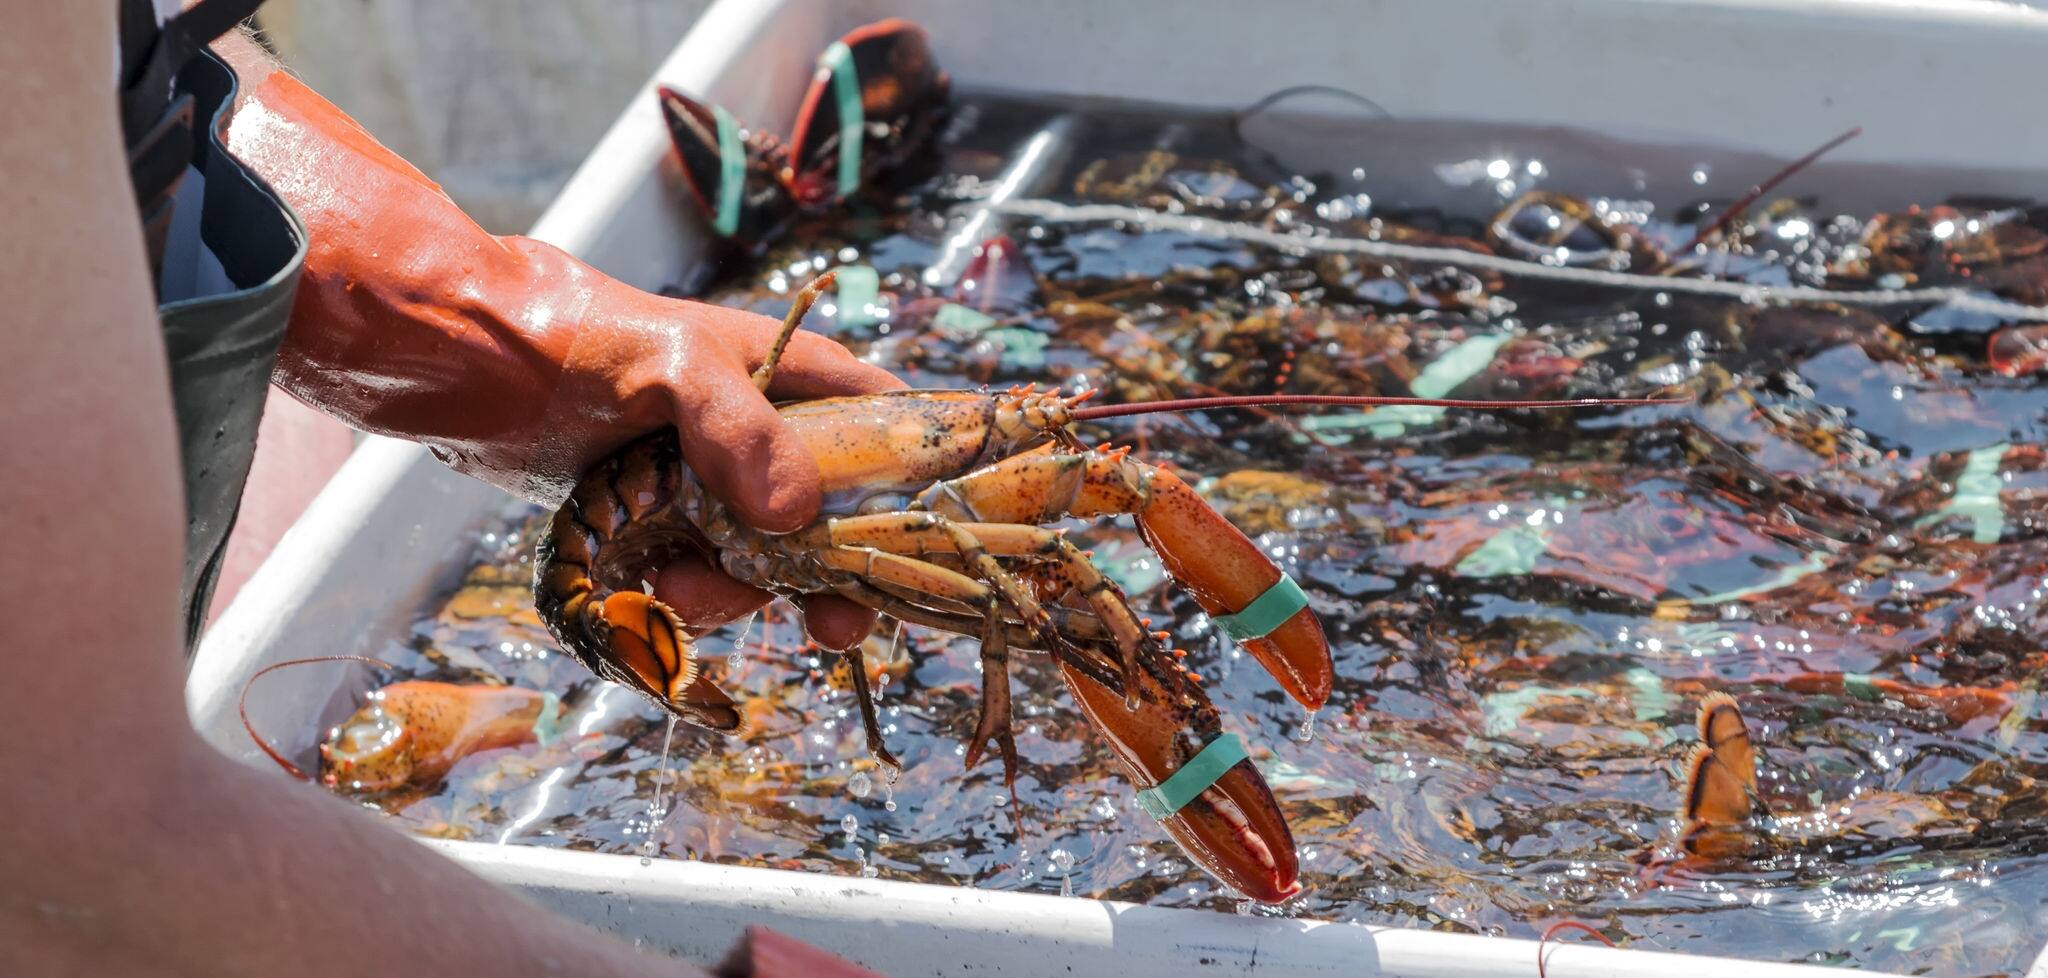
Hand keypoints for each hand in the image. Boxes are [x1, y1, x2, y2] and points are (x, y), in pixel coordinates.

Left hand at [227, 69, 901, 650]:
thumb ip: (744, 431)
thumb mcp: (671, 368)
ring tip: (674, 589)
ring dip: (735, 592)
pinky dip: (683, 598)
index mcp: (786, 373)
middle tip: (832, 626)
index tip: (927, 544)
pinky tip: (648, 593)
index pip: (886, 417)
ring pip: (762, 558)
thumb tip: (799, 518)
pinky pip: (699, 575)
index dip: (917, 478)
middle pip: (833, 514)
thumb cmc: (572, 338)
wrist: (459, 363)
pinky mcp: (657, 518)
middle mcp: (758, 428)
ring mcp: (708, 478)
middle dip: (828, 573)